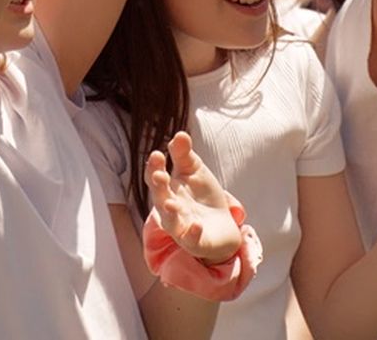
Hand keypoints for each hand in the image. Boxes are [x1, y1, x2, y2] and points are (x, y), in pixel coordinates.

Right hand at [145, 131, 243, 263]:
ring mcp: (181, 227)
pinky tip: (196, 226)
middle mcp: (169, 209)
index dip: (154, 167)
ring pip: (171, 221)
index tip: (157, 154)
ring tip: (171, 204)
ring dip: (169, 212)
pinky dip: (192, 233)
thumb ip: (185, 155)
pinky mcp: (195, 242)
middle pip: (159, 197)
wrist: (222, 226)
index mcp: (168, 189)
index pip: (156, 177)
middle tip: (159, 174)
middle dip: (159, 186)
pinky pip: (191, 240)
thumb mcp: (194, 171)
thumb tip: (180, 134)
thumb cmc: (202, 196)